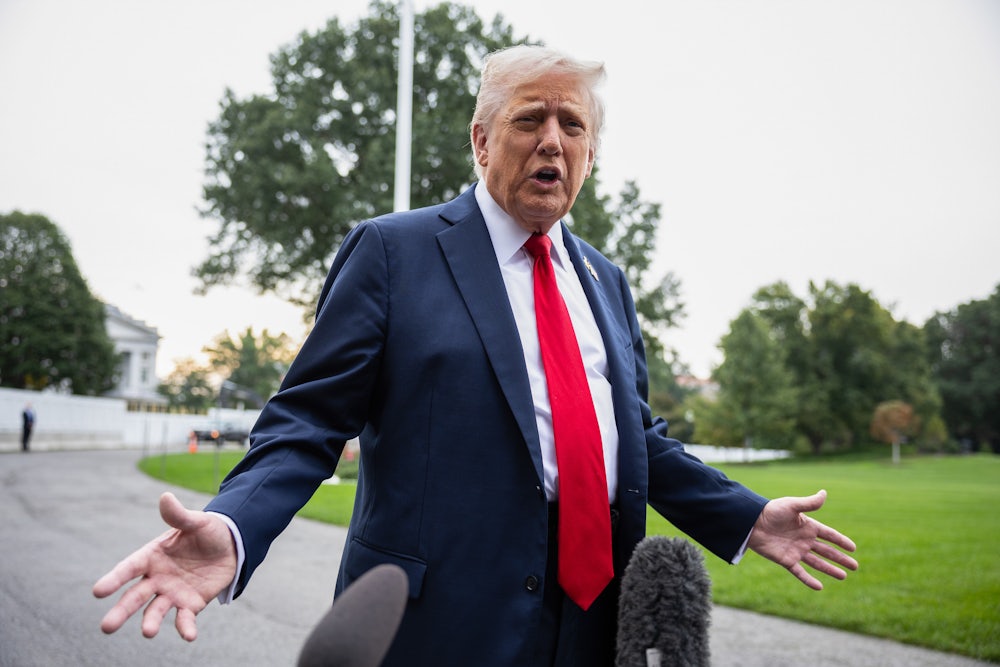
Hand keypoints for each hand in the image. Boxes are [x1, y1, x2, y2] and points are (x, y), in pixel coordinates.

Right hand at [92, 492, 237, 640]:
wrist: (232, 546)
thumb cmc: (208, 531)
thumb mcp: (196, 521)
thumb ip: (179, 515)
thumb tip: (165, 497)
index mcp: (152, 556)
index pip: (129, 568)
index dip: (114, 579)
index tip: (98, 591)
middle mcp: (157, 578)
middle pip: (134, 596)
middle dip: (121, 611)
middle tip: (106, 627)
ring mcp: (172, 593)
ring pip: (155, 610)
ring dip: (150, 622)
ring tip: (147, 632)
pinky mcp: (190, 604)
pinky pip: (184, 619)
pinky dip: (185, 628)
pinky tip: (189, 635)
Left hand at [747, 489, 857, 589]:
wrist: (750, 523)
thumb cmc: (771, 511)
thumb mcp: (791, 505)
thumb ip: (809, 503)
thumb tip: (824, 493)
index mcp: (808, 526)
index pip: (829, 535)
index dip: (841, 541)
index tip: (853, 548)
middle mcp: (804, 540)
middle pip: (827, 551)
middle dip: (840, 558)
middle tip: (855, 566)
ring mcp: (796, 551)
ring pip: (817, 563)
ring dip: (830, 569)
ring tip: (844, 576)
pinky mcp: (786, 560)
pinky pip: (800, 572)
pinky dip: (809, 580)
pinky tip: (820, 587)